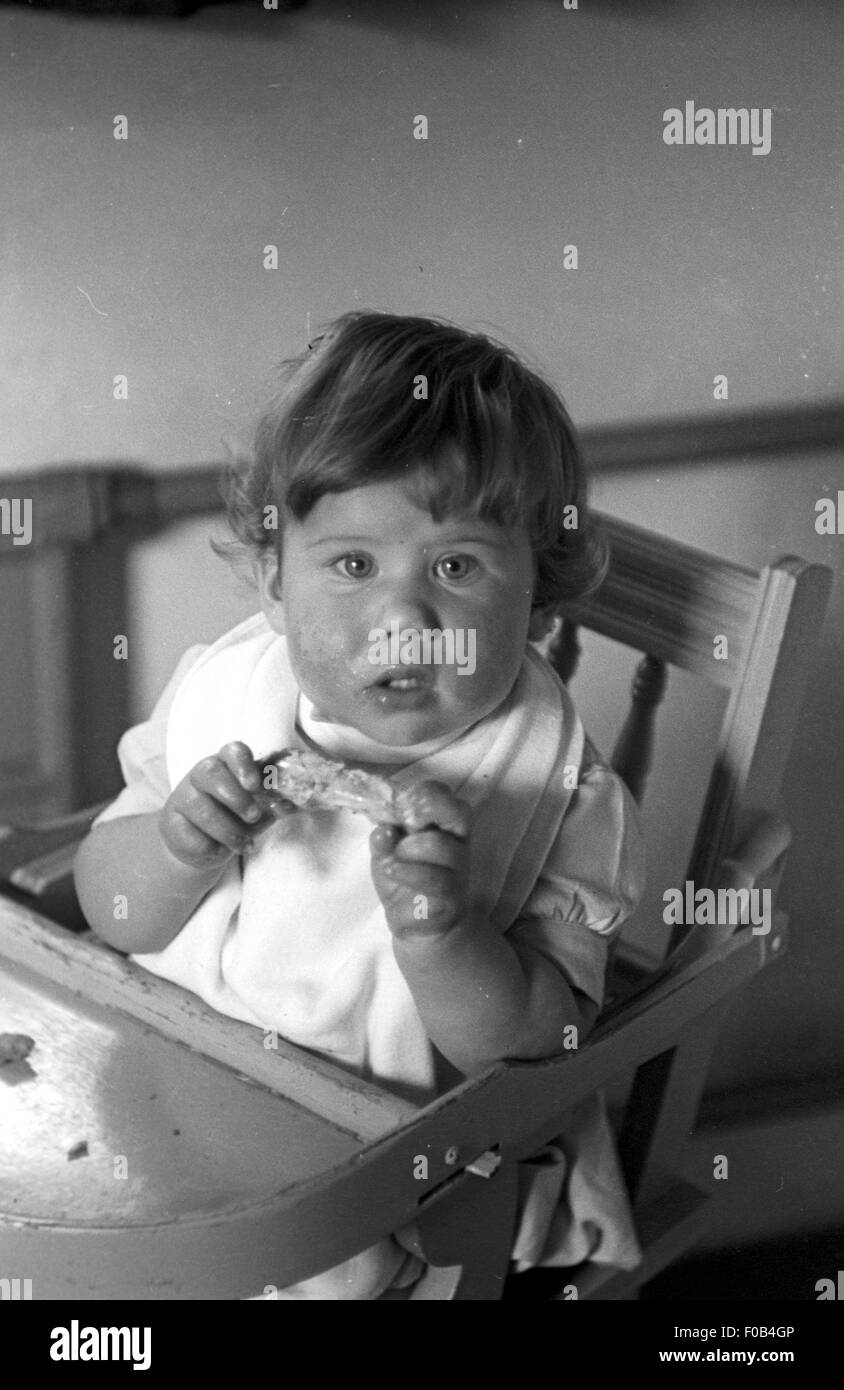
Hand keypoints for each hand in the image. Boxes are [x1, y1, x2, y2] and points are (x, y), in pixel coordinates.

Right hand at [158, 741, 291, 869]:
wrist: (203, 845)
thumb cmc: (235, 819)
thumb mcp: (258, 810)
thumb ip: (274, 806)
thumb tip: (292, 805)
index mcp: (227, 764)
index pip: (233, 751)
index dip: (243, 764)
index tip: (254, 784)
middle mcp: (201, 774)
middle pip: (211, 773)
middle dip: (235, 797)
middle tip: (253, 816)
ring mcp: (182, 796)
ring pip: (202, 809)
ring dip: (228, 831)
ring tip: (244, 845)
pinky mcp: (170, 822)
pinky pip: (192, 834)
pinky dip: (212, 847)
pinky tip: (220, 850)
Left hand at [369, 781, 471, 939]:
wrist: (419, 925)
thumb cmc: (404, 880)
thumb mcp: (386, 853)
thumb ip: (383, 838)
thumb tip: (384, 828)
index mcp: (442, 825)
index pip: (444, 794)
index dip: (423, 793)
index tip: (399, 807)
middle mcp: (457, 842)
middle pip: (457, 810)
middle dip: (423, 810)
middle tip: (404, 826)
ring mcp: (458, 869)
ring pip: (437, 844)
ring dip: (406, 850)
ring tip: (392, 863)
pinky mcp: (452, 895)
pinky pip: (433, 877)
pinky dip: (407, 872)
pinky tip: (392, 871)